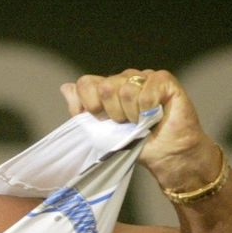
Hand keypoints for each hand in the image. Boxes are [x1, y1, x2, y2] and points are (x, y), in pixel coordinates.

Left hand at [60, 69, 221, 193]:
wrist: (166, 155)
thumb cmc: (136, 144)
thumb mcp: (101, 132)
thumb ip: (82, 111)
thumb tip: (65, 87)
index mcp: (108, 89)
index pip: (86, 83)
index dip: (89, 103)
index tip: (100, 120)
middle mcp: (125, 79)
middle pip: (105, 86)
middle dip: (113, 113)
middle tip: (126, 124)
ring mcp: (145, 77)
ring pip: (126, 90)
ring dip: (132, 115)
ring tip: (142, 122)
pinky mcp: (164, 80)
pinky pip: (146, 92)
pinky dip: (148, 110)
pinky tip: (155, 115)